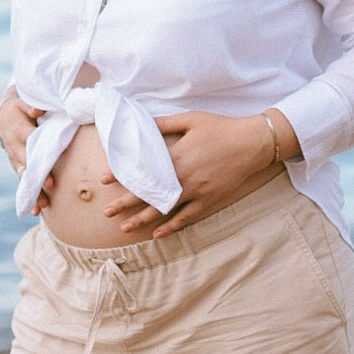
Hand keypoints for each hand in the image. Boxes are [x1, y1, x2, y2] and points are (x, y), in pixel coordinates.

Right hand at [0, 88, 53, 213]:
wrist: (4, 117)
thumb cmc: (20, 108)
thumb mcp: (24, 101)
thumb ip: (31, 106)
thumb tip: (39, 110)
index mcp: (18, 130)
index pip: (29, 143)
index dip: (37, 154)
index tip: (47, 162)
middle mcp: (15, 147)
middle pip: (27, 163)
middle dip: (37, 176)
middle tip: (49, 187)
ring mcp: (15, 159)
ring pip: (24, 177)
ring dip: (32, 191)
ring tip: (42, 206)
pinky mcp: (17, 166)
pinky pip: (22, 182)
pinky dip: (28, 196)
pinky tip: (34, 211)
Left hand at [99, 110, 286, 237]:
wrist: (251, 143)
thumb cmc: (220, 128)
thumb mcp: (190, 119)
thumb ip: (164, 124)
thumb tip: (143, 126)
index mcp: (176, 156)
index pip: (142, 169)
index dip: (121, 175)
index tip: (103, 180)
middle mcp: (183, 177)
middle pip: (148, 194)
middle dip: (124, 204)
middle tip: (105, 213)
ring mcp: (196, 191)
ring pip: (164, 210)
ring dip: (142, 220)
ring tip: (124, 228)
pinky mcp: (208, 200)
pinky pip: (186, 217)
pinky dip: (171, 226)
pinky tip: (157, 234)